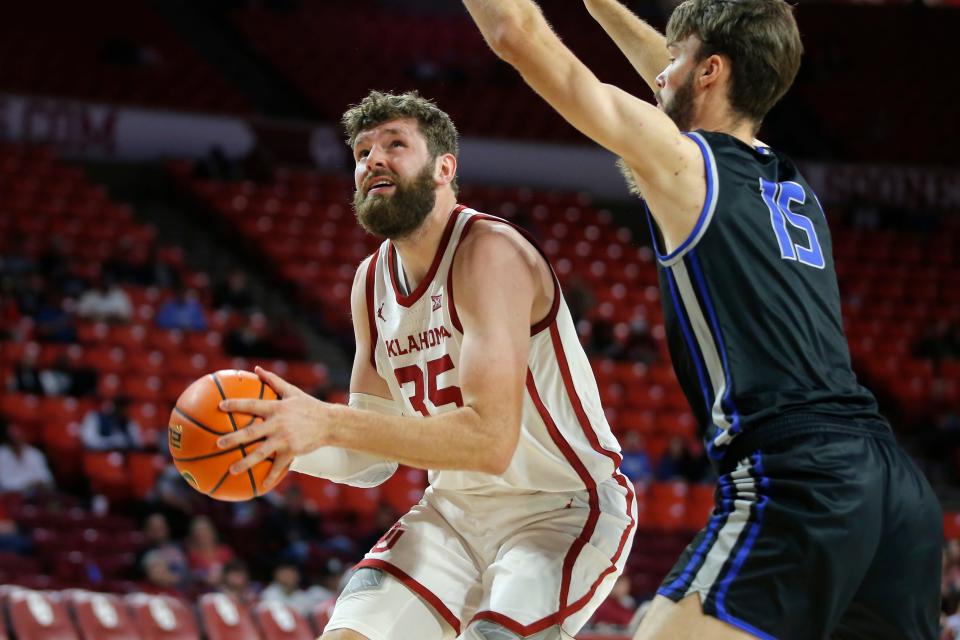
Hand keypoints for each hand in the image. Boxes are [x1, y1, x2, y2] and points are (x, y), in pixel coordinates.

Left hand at [216, 365, 331, 488]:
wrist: (330, 423)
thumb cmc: (308, 406)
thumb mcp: (292, 391)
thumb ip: (273, 380)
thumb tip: (256, 368)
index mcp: (276, 408)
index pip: (252, 405)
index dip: (236, 405)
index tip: (220, 406)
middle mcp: (278, 424)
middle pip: (252, 432)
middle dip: (234, 438)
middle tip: (218, 443)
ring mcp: (285, 439)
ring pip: (261, 452)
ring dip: (246, 462)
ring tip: (232, 469)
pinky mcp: (292, 451)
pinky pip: (279, 466)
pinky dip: (270, 476)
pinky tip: (260, 486)